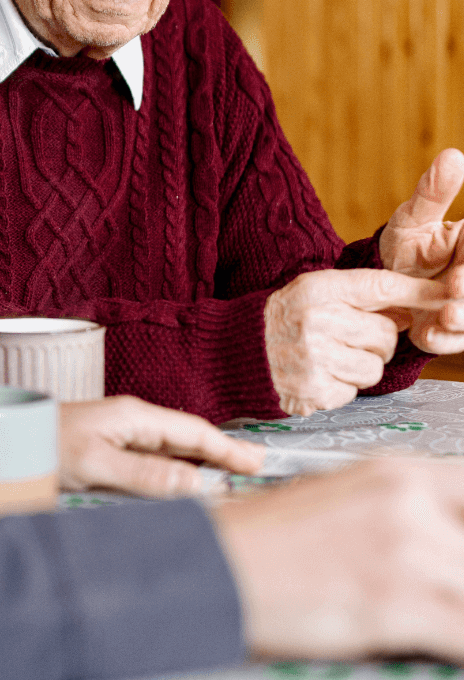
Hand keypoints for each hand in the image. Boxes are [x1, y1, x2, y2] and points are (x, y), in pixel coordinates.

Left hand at [57, 395, 264, 496]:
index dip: (226, 448)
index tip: (257, 463)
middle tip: (254, 470)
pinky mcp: (107, 450)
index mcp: (133, 417)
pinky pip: (152, 460)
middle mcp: (130, 422)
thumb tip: (196, 487)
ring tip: (229, 478)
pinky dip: (175, 471)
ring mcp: (118, 435)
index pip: (192, 432)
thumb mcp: (96, 464)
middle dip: (220, 453)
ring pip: (171, 450)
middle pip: (186, 439)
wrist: (2, 439)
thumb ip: (145, 475)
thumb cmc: (42, 445)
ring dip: (200, 463)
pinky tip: (183, 484)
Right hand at [213, 459, 463, 663]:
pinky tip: (438, 648)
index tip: (457, 556)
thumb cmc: (263, 542)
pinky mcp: (397, 603)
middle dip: (453, 584)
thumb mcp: (340, 501)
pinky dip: (457, 649)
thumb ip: (400, 514)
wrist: (214, 566)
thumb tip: (445, 541)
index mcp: (396, 473)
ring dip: (451, 615)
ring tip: (420, 621)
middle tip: (425, 594)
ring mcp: (405, 551)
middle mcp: (407, 503)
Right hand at [265, 267, 450, 415]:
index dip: (417, 293)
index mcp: (318, 290)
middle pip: (385, 335)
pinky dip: (341, 387)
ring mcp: (315, 359)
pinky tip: (318, 375)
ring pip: (374, 368)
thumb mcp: (314, 292)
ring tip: (331, 358)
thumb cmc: (282, 319)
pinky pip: (354, 392)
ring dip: (360, 367)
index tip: (447, 295)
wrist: (236, 352)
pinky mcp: (314, 391)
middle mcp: (317, 321)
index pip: (380, 286)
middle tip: (349, 338)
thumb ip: (359, 295)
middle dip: (376, 341)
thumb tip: (413, 305)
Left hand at [379, 147, 463, 351]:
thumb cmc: (405, 246)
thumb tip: (453, 156)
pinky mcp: (450, 331)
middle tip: (453, 293)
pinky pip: (453, 340)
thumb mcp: (413, 218)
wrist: (381, 284)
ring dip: (463, 322)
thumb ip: (432, 193)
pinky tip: (427, 335)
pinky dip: (443, 339)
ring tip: (445, 316)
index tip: (458, 272)